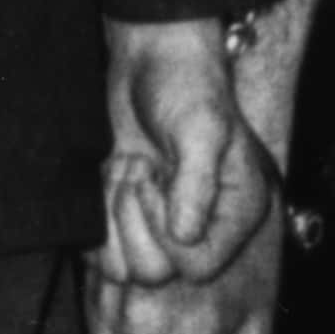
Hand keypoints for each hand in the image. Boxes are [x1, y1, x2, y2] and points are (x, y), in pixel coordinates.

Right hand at [86, 215, 283, 333]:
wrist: (216, 171)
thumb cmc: (248, 254)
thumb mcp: (259, 321)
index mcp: (189, 333)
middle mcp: (144, 315)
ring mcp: (116, 290)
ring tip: (158, 322)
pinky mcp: (97, 268)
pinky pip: (91, 326)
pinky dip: (108, 327)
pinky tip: (136, 304)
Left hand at [103, 15, 277, 283]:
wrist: (150, 59)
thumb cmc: (187, 85)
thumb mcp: (201, 128)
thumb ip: (196, 183)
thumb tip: (183, 235)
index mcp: (237, 213)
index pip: (198, 267)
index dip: (166, 233)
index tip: (159, 178)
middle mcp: (204, 229)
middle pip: (156, 274)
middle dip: (133, 218)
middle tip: (139, 166)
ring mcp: (163, 228)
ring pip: (124, 270)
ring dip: (112, 216)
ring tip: (128, 167)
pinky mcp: (129, 221)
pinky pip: (101, 256)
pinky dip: (97, 220)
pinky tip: (110, 178)